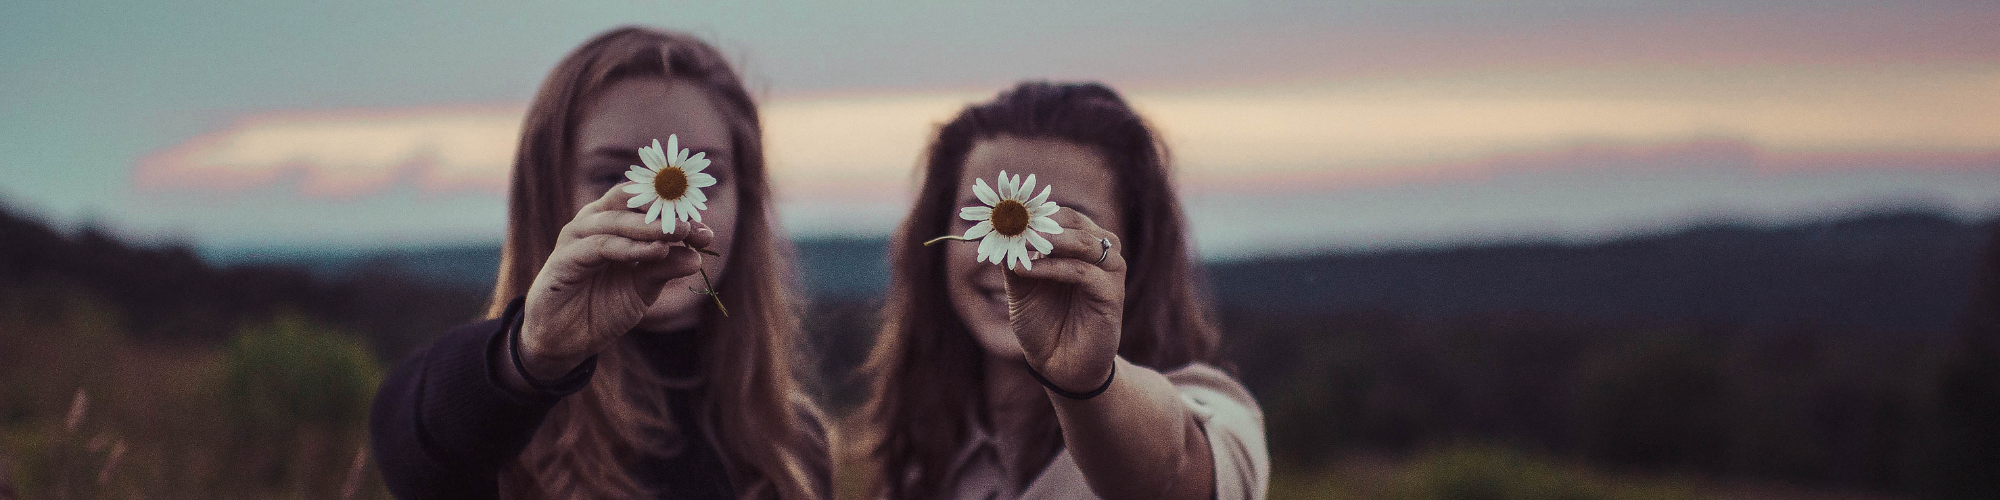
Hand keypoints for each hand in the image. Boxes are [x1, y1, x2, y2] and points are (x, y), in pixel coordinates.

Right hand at [519, 182, 712, 378]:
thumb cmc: (602, 306)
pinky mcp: (564, 259)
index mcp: (612, 222)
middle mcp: (593, 222)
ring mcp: (576, 237)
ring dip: (650, 226)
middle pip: (630, 201)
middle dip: (665, 212)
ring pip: (617, 220)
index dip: (677, 213)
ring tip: (679, 234)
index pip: (645, 202)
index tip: (706, 232)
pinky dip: (630, 247)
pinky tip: (656, 252)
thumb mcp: (642, 288)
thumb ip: (665, 268)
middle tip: (693, 227)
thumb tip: (697, 257)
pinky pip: (601, 246)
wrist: (566, 340)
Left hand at [1004, 208, 1125, 391]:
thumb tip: (998, 231)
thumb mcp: (1021, 287)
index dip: (1035, 211)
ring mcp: (1110, 273)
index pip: (1063, 215)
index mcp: (1082, 246)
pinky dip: (1052, 268)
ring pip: (1084, 243)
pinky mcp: (1111, 295)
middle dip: (1041, 222)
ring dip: (1049, 240)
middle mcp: (1101, 254)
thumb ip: (1014, 258)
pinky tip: (1027, 269)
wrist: (1059, 366)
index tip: (1005, 212)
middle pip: (1075, 222)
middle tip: (1011, 223)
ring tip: (1020, 243)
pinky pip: (1082, 272)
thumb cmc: (1044, 323)